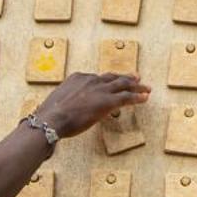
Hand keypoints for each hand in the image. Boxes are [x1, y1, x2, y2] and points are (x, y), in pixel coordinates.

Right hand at [34, 71, 148, 136]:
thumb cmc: (50, 115)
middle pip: (113, 77)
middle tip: (136, 77)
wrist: (51, 119)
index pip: (96, 78)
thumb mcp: (58, 102)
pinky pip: (126, 97)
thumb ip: (67, 102)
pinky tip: (145, 98)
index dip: (107, 80)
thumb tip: (67, 109)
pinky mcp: (107, 101)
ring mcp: (100, 89)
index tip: (113, 82)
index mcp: (77, 78)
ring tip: (146, 88)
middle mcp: (91, 80)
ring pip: (123, 85)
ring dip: (136, 86)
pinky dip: (137, 97)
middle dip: (125, 77)